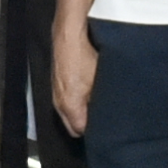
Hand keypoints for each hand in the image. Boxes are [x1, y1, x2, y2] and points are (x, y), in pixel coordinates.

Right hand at [53, 21, 97, 135]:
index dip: (95, 131)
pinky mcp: (57, 85)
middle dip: (88, 124)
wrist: (68, 36)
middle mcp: (59, 103)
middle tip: (104, 117)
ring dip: (82, 112)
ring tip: (97, 104)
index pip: (81, 131)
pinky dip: (77, 102)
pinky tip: (88, 92)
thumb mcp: (100, 82)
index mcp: (69, 106)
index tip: (107, 126)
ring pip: (69, 114)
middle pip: (73, 126)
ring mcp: (56, 94)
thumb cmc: (84, 56)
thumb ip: (103, 103)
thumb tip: (111, 115)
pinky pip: (67, 102)